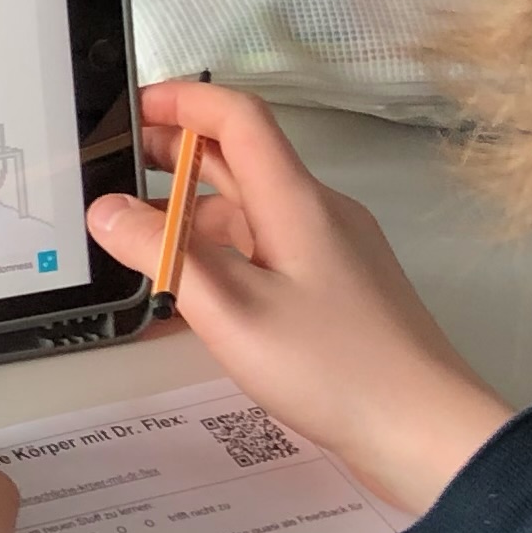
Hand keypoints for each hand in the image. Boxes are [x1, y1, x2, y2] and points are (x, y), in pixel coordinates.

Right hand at [86, 81, 509, 515]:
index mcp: (295, 200)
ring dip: (193, 209)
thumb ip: (162, 254)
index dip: (181, 101)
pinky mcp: (338, 287)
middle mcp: (318, 212)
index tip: (129, 110)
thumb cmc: (332, 367)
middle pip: (243, 158)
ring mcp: (333, 249)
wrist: (427, 431)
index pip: (237, 117)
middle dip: (176, 152)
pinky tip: (193, 285)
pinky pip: (270, 246)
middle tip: (114, 168)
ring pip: (252, 208)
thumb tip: (105, 209)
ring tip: (136, 235)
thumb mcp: (230, 311)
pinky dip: (222, 247)